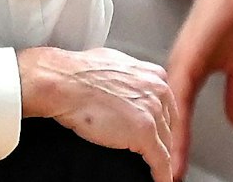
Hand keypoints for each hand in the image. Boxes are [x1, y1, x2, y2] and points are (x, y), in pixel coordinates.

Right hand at [17, 46, 178, 180]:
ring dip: (161, 158)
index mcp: (152, 74)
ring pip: (165, 143)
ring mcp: (152, 112)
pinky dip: (161, 174)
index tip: (161, 132)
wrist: (63, 82)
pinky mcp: (144, 133)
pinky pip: (160, 160)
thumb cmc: (76, 73)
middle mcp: (157, 90)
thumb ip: (129, 75)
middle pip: (169, 124)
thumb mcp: (113, 63)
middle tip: (157, 152)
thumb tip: (126, 84)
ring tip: (157, 169)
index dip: (163, 122)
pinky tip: (160, 180)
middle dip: (163, 140)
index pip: (168, 104)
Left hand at [165, 0, 232, 171]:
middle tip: (167, 179)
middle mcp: (180, 68)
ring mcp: (181, 60)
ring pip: (168, 109)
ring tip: (169, 168)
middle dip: (167, 150)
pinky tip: (175, 133)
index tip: (175, 174)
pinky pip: (179, 91)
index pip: (179, 119)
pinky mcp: (189, 52)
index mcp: (190, 72)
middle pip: (167, 118)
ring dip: (169, 139)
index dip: (177, 147)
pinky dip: (177, 115)